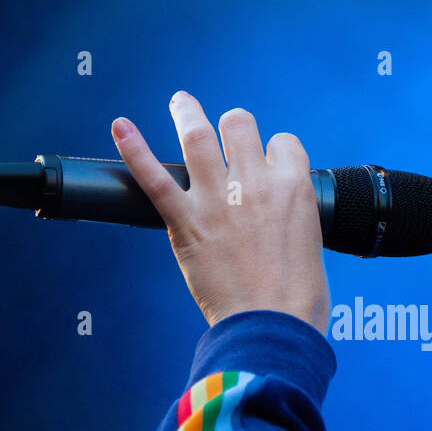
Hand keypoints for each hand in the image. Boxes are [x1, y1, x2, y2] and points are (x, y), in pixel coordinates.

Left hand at [110, 92, 330, 332]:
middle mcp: (256, 183)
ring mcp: (217, 200)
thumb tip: (280, 214)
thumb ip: (292, 217)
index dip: (272, 151)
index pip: (283, 144)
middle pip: (240, 126)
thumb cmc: (298, 298)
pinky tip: (120, 128)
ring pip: (198, 136)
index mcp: (294, 187)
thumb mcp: (311, 244)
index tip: (265, 163)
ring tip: (181, 103)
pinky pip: (155, 178)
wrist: (273, 327)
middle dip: (234, 125)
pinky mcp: (186, 222)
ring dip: (187, 113)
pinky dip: (133, 150)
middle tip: (223, 131)